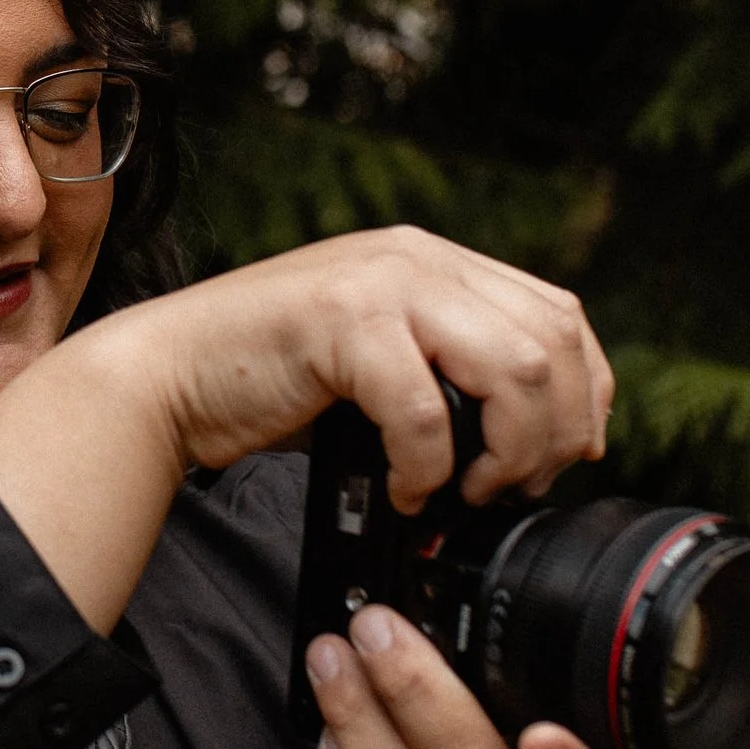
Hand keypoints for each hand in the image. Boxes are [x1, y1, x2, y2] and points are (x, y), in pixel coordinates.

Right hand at [0, 224, 614, 643]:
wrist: (166, 377)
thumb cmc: (267, 382)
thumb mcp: (380, 360)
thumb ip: (448, 369)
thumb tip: (536, 436)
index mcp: (435, 262)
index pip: (559, 316)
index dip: (584, 393)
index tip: (563, 455)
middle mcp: (417, 258)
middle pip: (552, 342)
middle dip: (553, 433)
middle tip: (512, 488)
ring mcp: (380, 283)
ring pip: (513, 367)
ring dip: (506, 450)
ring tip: (465, 490)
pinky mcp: (340, 322)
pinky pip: (425, 408)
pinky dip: (424, 466)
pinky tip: (400, 488)